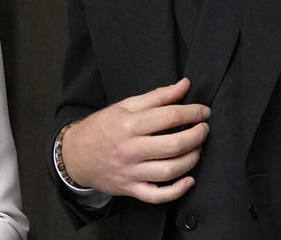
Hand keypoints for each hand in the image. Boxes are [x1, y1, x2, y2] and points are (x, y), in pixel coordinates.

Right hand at [61, 78, 209, 202]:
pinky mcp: (131, 189)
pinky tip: (189, 179)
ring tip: (197, 148)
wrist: (76, 155)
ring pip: (170, 170)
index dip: (192, 112)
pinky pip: (158, 195)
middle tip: (204, 129)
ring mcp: (131, 171)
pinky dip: (177, 190)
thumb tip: (184, 85)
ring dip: (192, 159)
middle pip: (173, 145)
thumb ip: (157, 96)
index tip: (204, 111)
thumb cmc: (102, 127)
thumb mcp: (125, 106)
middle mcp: (130, 148)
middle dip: (196, 136)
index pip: (169, 116)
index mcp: (129, 123)